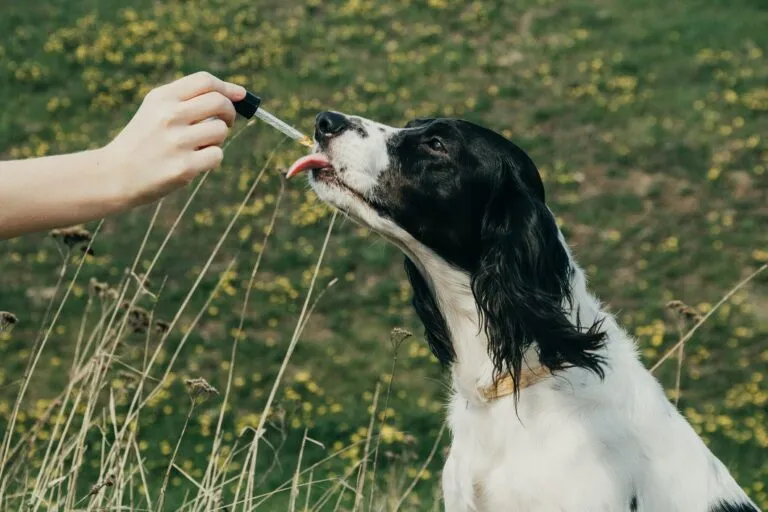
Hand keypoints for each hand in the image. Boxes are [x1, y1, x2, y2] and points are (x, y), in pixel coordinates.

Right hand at [104, 71, 245, 206]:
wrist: (115, 175)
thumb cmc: (144, 141)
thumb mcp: (156, 110)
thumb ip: (190, 99)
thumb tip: (239, 94)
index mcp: (161, 98)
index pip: (205, 81)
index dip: (227, 88)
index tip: (239, 96)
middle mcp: (168, 116)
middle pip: (219, 102)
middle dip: (230, 112)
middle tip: (225, 122)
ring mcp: (176, 142)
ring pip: (220, 130)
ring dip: (218, 138)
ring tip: (199, 145)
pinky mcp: (184, 167)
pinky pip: (217, 155)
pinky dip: (212, 158)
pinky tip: (194, 161)